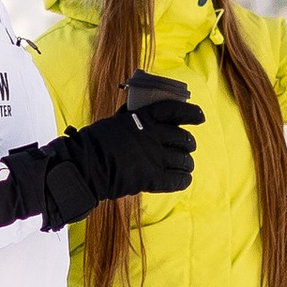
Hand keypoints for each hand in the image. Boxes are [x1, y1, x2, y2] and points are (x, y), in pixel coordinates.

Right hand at [41, 82, 202, 221]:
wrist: (85, 166)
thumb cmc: (96, 142)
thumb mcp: (116, 121)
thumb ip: (132, 116)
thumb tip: (138, 106)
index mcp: (144, 118)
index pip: (175, 111)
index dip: (191, 114)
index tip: (200, 117)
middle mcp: (153, 136)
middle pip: (184, 139)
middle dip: (188, 144)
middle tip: (185, 148)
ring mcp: (155, 158)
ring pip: (185, 160)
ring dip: (186, 163)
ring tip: (183, 165)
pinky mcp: (153, 178)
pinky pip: (179, 179)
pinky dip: (183, 179)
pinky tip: (182, 178)